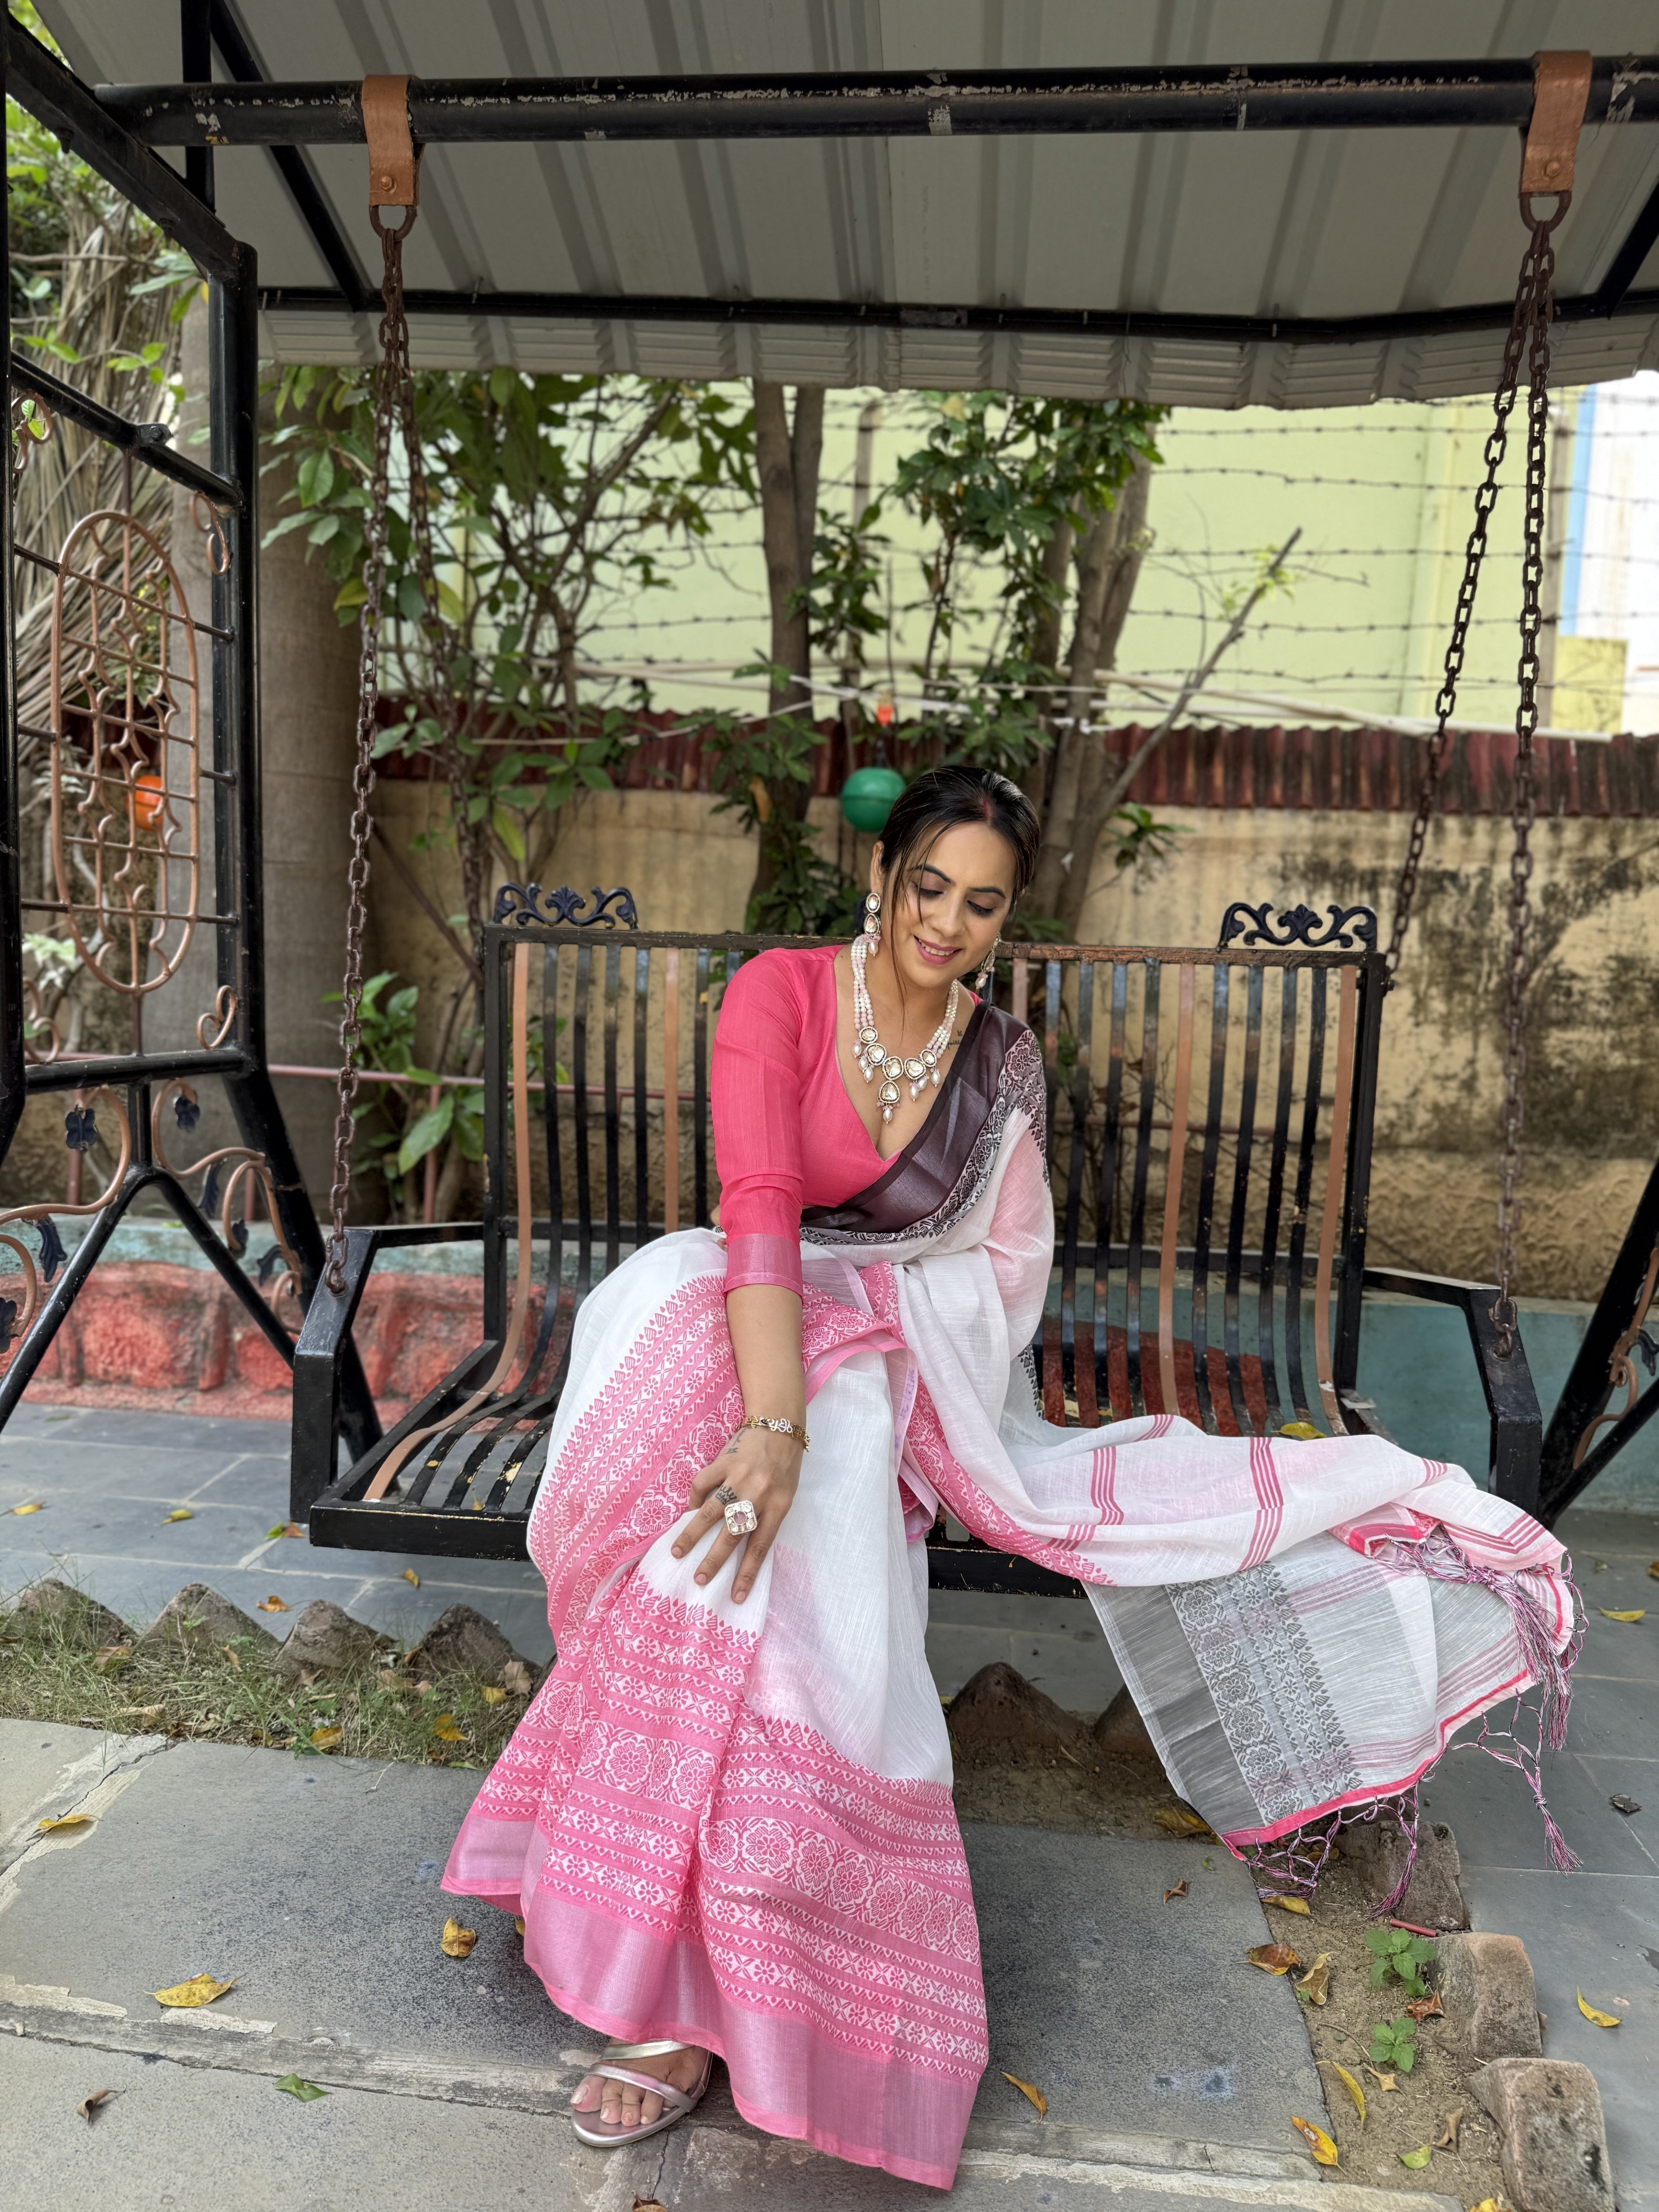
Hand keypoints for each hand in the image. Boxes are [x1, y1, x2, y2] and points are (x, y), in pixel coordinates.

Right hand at [673, 1424, 802, 1602]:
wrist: (780, 1427)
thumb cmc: (784, 1469)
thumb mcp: (784, 1497)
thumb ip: (764, 1519)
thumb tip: (737, 1546)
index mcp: (778, 1507)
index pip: (760, 1547)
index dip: (747, 1574)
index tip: (735, 1596)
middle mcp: (758, 1494)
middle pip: (732, 1534)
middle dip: (714, 1560)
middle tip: (699, 1580)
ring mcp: (738, 1477)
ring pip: (710, 1511)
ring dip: (692, 1534)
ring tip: (677, 1552)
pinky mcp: (723, 1461)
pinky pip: (702, 1483)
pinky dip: (693, 1499)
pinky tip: (688, 1512)